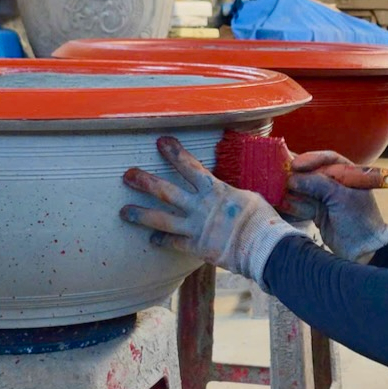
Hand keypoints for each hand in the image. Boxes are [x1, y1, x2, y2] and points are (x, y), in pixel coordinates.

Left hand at [120, 137, 301, 284]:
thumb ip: (230, 193)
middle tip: (127, 174)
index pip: (190, 166)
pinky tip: (152, 240)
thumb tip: (226, 191)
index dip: (174, 153)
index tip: (161, 142)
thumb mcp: (249, 196)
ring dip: (141, 214)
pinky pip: (174, 243)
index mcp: (214, 190)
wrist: (264, 247)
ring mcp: (196, 227)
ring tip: (123, 211)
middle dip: (145, 181)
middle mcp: (200, 206)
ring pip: (161, 219)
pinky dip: (162, 241)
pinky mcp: (197, 247)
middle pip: (166, 191)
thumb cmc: (262, 219)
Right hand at [280, 151, 387, 262]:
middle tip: (278, 170)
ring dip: (290, 187)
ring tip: (274, 184)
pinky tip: (279, 200)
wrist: (364, 250)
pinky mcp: (317, 212)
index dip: (311, 159)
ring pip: (304, 188)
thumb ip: (317, 184)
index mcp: (348, 174)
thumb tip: (292, 178)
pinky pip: (301, 204)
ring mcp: (326, 198)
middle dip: (296, 173)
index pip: (328, 159)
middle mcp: (336, 183)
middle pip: (312, 173)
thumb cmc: (359, 219)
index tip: (295, 164)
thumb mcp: (340, 197)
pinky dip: (291, 203)